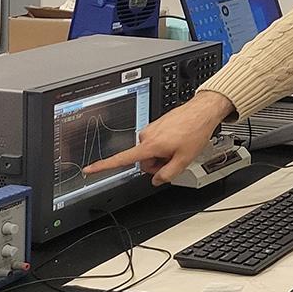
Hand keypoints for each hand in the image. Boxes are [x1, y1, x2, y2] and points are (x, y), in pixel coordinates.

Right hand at [82, 91, 233, 185]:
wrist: (203, 110)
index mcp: (149, 144)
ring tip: (179, 146)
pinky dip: (166, 145)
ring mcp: (151, 129)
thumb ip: (167, 174)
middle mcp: (146, 135)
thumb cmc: (195, 130)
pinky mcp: (157, 125)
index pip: (121, 158)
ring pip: (151, 152)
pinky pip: (156, 142)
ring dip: (163, 154)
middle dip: (157, 163)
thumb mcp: (184, 160)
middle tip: (175, 157)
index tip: (89, 169)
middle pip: (143, 161)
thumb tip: (156, 180)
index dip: (103, 166)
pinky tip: (179, 140)